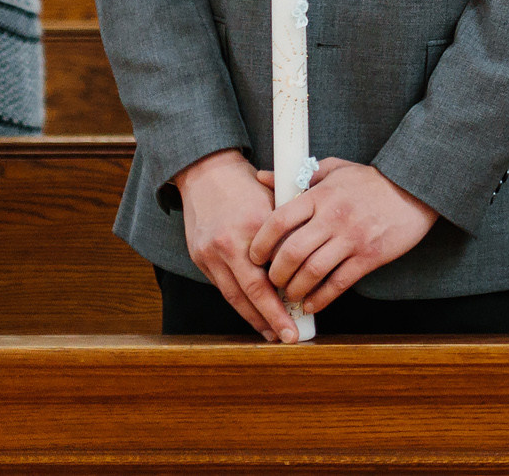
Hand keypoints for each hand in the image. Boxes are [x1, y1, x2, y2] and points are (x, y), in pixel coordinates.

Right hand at [173, 149, 300, 341]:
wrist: (207, 173)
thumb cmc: (248, 185)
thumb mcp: (275, 201)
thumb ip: (288, 231)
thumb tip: (308, 260)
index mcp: (254, 226)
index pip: (272, 272)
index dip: (285, 299)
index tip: (301, 316)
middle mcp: (229, 244)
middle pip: (251, 291)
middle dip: (271, 318)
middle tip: (289, 336)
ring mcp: (210, 253)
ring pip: (233, 295)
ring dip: (253, 317)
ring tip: (271, 333)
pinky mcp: (199, 257)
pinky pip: (221, 287)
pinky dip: (238, 303)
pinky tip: (252, 314)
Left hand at [249, 158, 437, 314]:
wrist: (415, 187)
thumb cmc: (372, 180)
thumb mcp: (336, 169)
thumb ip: (300, 175)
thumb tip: (263, 177)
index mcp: (321, 195)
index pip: (278, 221)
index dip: (260, 243)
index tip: (255, 256)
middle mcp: (333, 217)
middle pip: (292, 252)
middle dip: (275, 273)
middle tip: (272, 280)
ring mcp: (352, 238)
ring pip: (312, 272)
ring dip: (295, 289)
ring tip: (291, 293)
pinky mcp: (370, 256)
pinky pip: (339, 283)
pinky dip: (321, 298)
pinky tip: (312, 302)